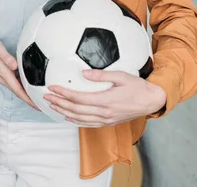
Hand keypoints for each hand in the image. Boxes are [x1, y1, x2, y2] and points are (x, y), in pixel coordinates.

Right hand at [0, 33, 40, 111]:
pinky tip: (25, 84)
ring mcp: (0, 75)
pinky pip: (12, 83)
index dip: (28, 99)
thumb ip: (7, 58)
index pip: (18, 90)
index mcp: (3, 73)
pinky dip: (20, 87)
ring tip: (35, 97)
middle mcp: (2, 77)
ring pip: (15, 88)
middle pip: (17, 92)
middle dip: (28, 100)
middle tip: (40, 105)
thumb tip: (16, 66)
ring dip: (24, 94)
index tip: (37, 106)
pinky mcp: (0, 72)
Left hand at [43, 69, 166, 126]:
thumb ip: (101, 75)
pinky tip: (69, 117)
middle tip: (45, 97)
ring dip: (64, 113)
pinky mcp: (108, 122)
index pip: (79, 99)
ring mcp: (106, 119)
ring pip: (80, 119)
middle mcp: (104, 113)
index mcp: (105, 101)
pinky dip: (76, 121)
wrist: (151, 101)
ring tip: (53, 106)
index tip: (52, 88)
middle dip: (59, 103)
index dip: (64, 94)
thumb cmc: (137, 86)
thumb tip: (83, 72)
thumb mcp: (121, 75)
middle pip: (76, 110)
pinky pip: (88, 124)